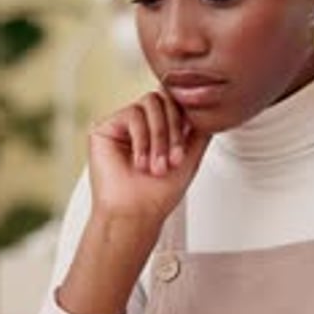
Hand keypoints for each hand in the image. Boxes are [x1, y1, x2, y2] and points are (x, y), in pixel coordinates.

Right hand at [89, 89, 209, 228]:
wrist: (135, 215)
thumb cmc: (158, 195)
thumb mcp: (190, 157)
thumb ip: (200, 131)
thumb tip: (209, 107)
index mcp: (159, 128)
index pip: (176, 104)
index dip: (186, 120)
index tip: (185, 150)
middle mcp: (141, 123)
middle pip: (164, 99)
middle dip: (174, 130)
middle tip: (174, 160)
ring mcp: (123, 123)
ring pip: (150, 103)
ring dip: (160, 137)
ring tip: (158, 167)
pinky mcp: (105, 126)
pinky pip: (133, 114)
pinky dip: (142, 140)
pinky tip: (140, 162)